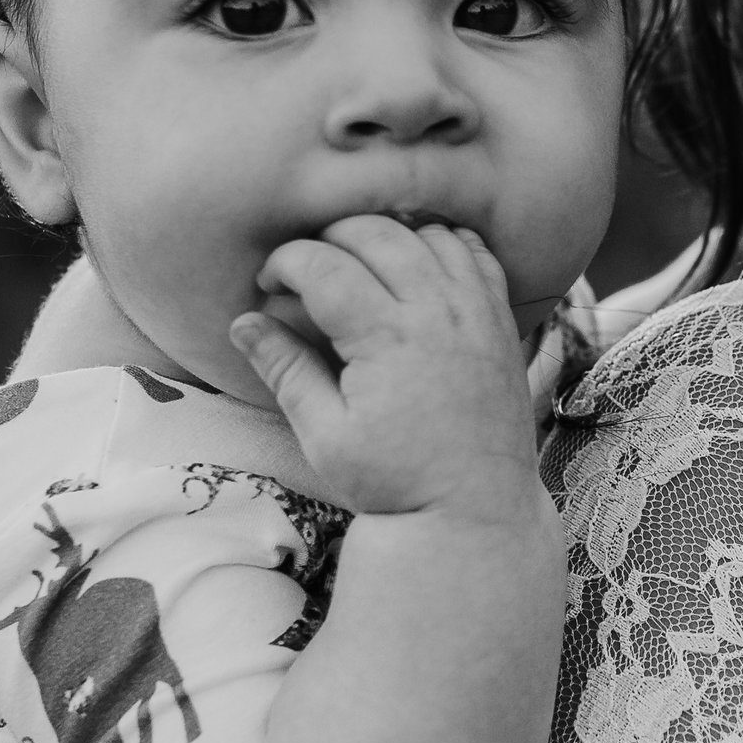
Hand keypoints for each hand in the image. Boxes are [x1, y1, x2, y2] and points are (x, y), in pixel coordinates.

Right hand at [229, 215, 542, 516]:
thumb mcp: (325, 436)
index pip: (325, 265)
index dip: (286, 262)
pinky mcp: (499, 320)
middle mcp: (436, 313)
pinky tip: (415, 265)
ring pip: (425, 232)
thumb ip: (286, 370)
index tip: (269, 285)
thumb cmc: (394, 480)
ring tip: (357, 265)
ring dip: (385, 234)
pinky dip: (440, 242)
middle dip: (328, 238)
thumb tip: (243, 321)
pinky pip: (473, 252)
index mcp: (387, 339)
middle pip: (375, 233)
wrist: (472, 510)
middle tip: (307, 271)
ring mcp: (475, 311)